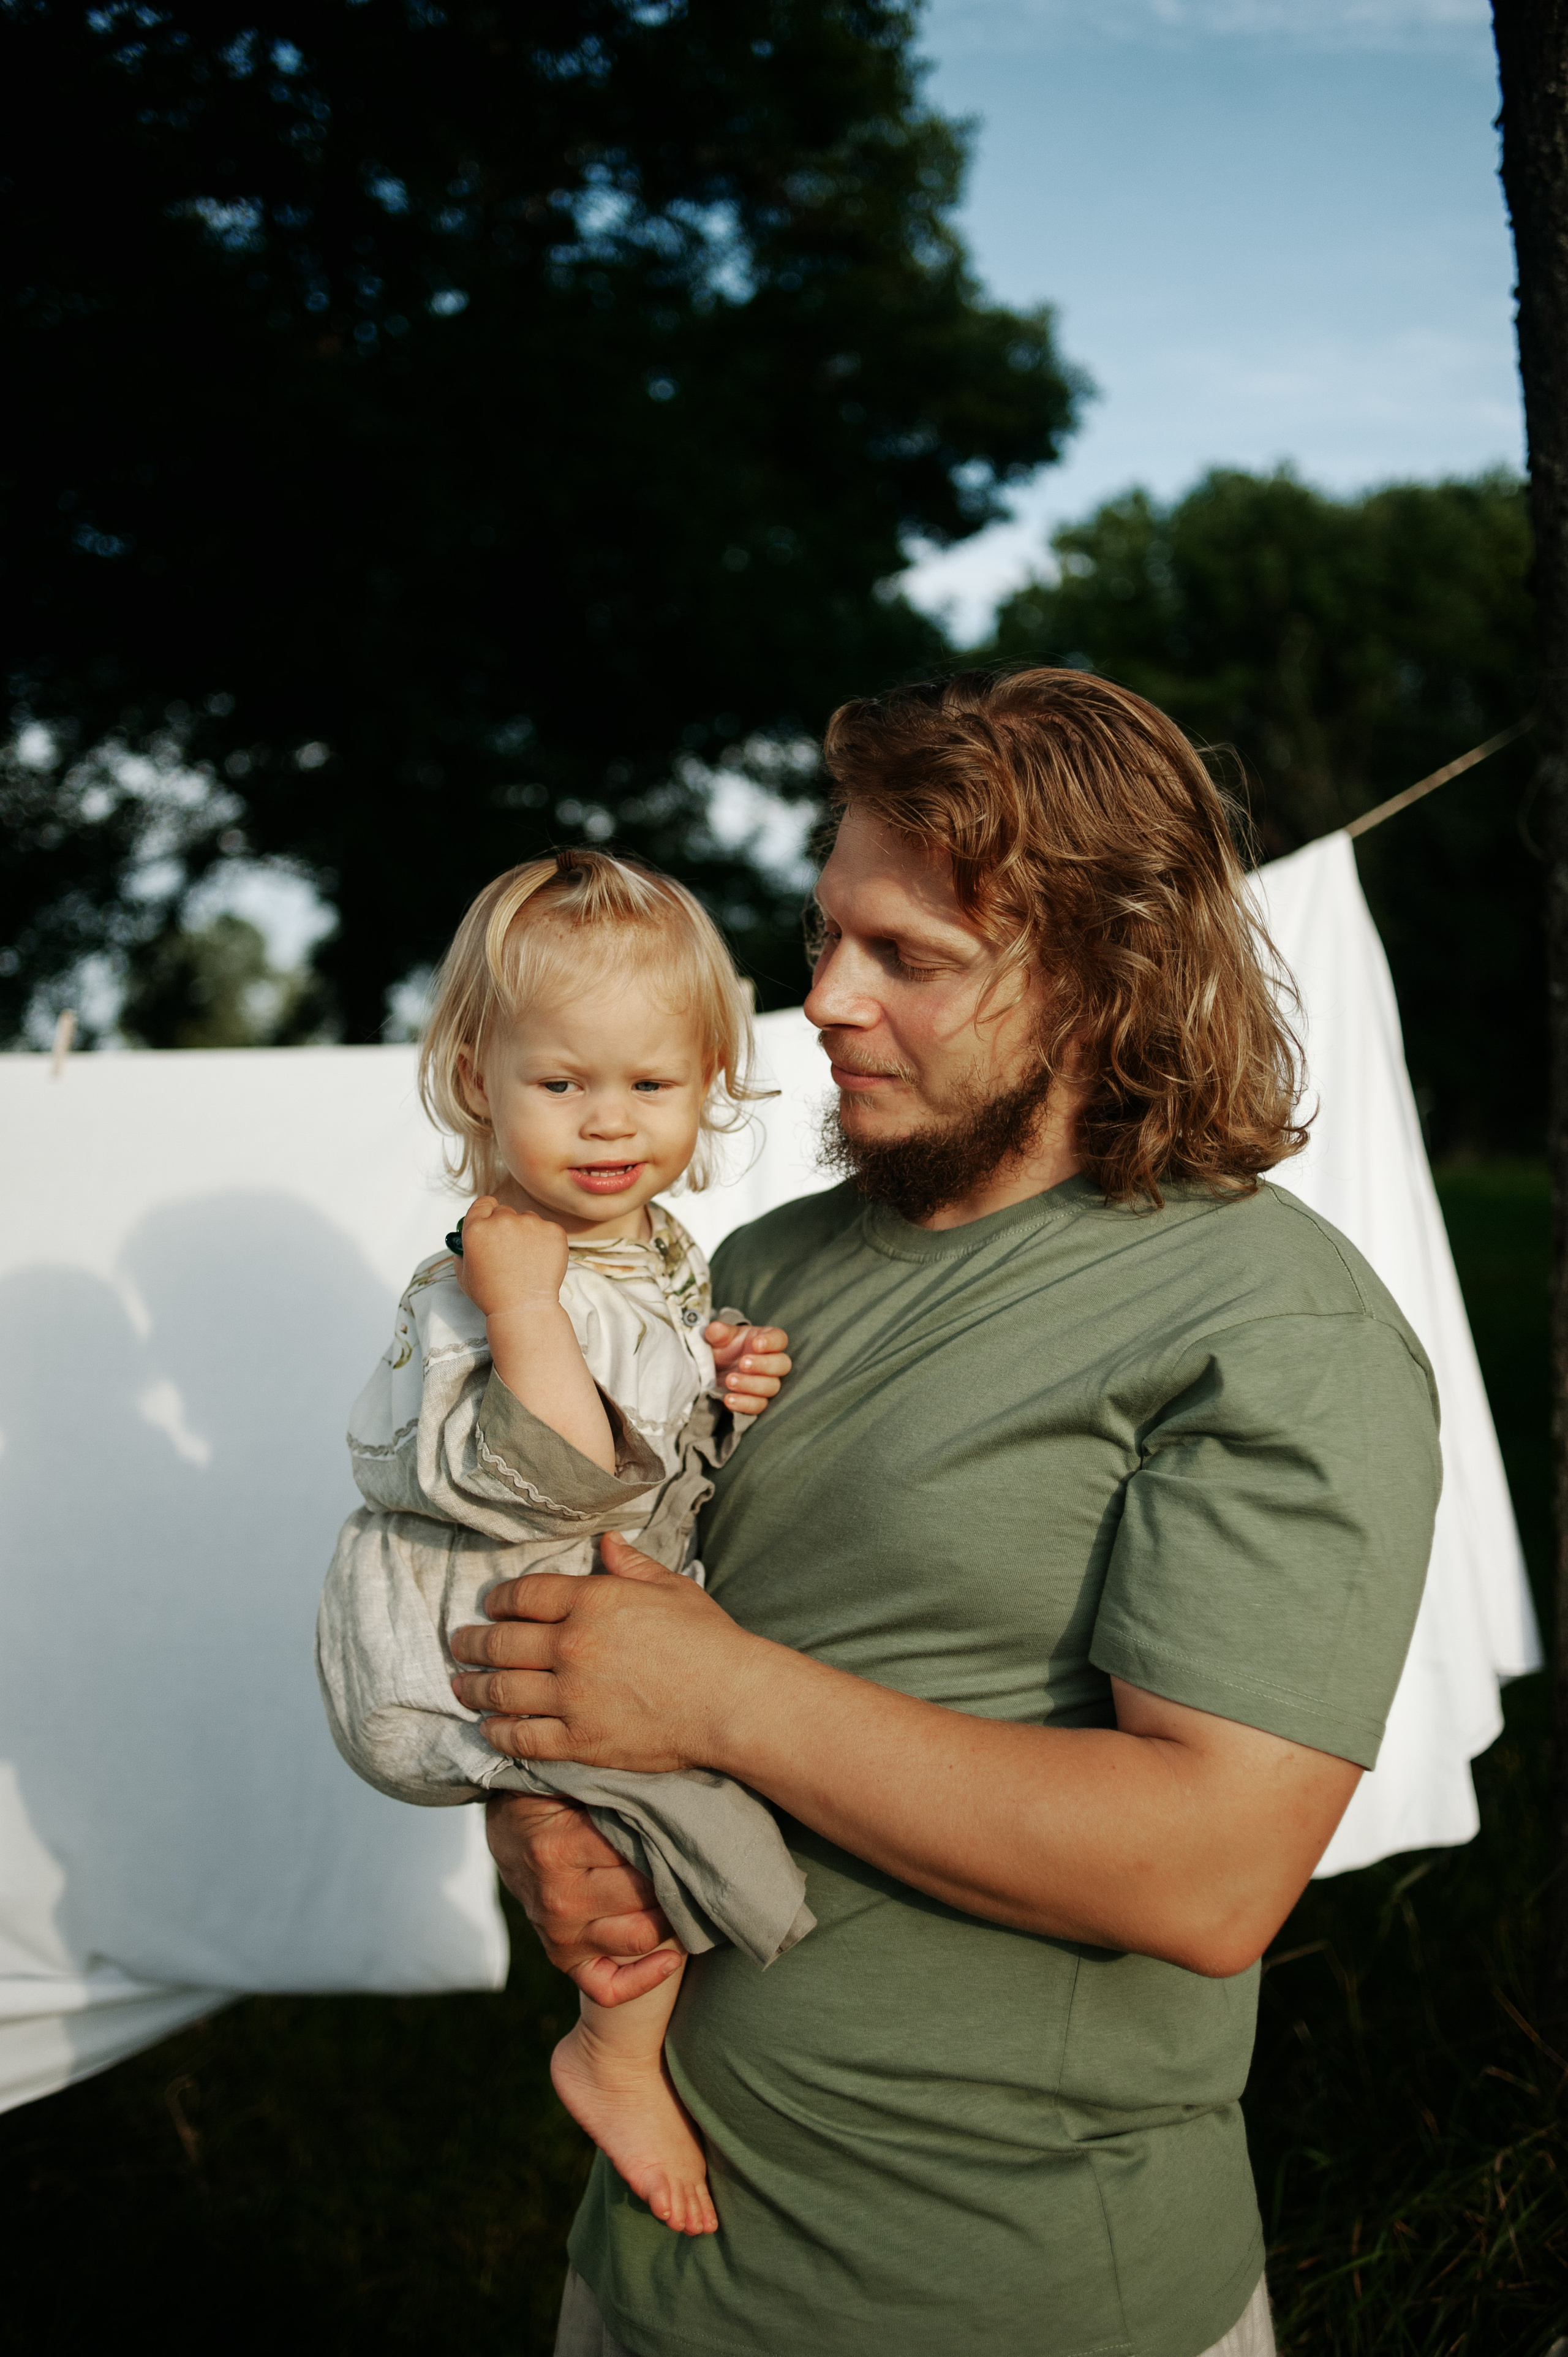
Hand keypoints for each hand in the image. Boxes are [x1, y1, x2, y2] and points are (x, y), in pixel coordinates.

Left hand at [451, 1531, 766, 1774]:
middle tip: (459, 1644)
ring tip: (460, 1685)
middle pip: (502, 1642)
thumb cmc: (709, 1641)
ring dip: (473, 1687)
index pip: (524, 1595)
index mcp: (593, 1600)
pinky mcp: (580, 1740)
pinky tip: (488, 1727)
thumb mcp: (672, 1588)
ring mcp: (573, 1696)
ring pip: (502, 1690)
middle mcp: (573, 1645)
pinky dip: (497, 1732)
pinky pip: (522, 1736)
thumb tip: (606, 1542)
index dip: (498, 1601)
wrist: (733, 1701)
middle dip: (472, 1643)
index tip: (489, 1606)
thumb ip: (632, 1565)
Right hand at [457, 1196, 568, 1317]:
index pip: (483, 1203)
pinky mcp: (552, 1230)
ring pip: (528, 1219)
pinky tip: (540, 1261)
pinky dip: (546, 1241)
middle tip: (509, 1250)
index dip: (487, 1212)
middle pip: (505, 1211)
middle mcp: (502, 1220)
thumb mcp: (464, 1276)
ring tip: (526, 1260)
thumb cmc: (493, 1296)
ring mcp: (529, 1224)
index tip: (492, 1221)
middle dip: (506, 1226)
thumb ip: (463, 1254)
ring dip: (527, 1232)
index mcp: (477, 1229)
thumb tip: (465, 1246)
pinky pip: (547, 1229)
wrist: (524, 1309)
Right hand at [486, 1793, 679, 2004]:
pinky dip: (643, 1979)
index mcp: (557, 1849)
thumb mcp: (570, 1779)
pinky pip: (607, 1987)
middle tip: (698, 1856)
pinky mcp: (563, 1957)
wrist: (508, 1829)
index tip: (693, 1825)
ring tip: (688, 1891)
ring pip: (636, 1936)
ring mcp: (560, 1933)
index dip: (669, 1836)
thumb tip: (659, 1772)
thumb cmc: (551, 1794)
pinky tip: (673, 1958)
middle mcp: (559, 1898)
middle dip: (674, 1873)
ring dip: (669, 1916)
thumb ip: (605, 1781)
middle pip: (642, 1894)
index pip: (634, 1850)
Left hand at [706, 1320, 790, 1414]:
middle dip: (764, 1365)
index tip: (756, 1344)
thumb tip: (714, 1329)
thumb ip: (718, 1333)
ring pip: (772, 1387)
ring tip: (730, 1381)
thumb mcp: (718, 1338)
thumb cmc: (723, 1348)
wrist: (713, 1369)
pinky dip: (744, 1404)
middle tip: (743, 1363)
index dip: (772, 1342)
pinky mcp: (756, 1401)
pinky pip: (758, 1406)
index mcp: (765, 1341)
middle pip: (782, 1365)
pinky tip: (728, 1399)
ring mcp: (765, 1383)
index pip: (779, 1339)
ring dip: (751, 1385)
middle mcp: (771, 1362)